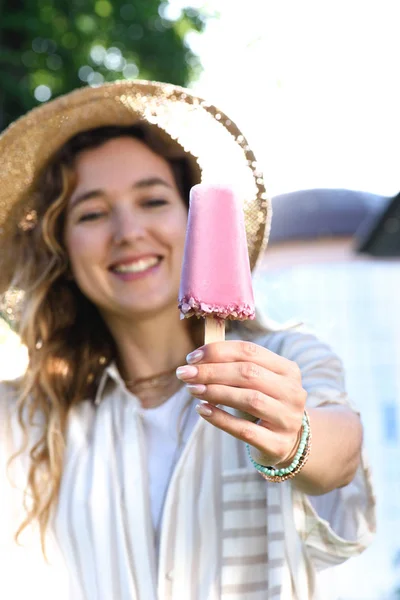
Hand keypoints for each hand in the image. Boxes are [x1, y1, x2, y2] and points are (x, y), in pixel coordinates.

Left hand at [176, 341, 307, 466]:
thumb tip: (197, 359)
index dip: (218, 351)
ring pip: (249, 399)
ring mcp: (287, 419)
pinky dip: (221, 418)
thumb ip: (234, 367)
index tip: (191, 357)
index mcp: (288, 369)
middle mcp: (292, 392)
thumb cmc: (264, 404)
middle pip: (249, 374)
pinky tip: (202, 410)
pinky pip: (245, 430)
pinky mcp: (278, 444)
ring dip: (216, 392)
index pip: (250, 351)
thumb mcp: (257, 382)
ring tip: (192, 390)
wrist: (288, 443)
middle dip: (212, 371)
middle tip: (185, 374)